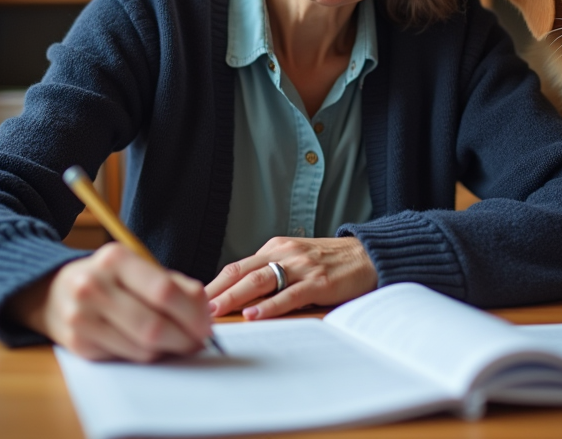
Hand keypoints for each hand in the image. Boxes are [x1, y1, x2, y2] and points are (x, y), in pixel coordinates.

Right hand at [6, 242, 213, 361]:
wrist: (52, 292)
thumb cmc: (107, 279)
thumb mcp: (136, 267)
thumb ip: (173, 284)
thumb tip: (204, 311)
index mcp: (115, 259)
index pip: (164, 291)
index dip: (192, 313)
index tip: (207, 325)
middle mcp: (94, 286)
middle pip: (154, 325)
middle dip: (185, 339)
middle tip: (198, 342)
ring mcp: (82, 317)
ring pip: (142, 347)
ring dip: (167, 350)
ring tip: (176, 342)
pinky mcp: (77, 345)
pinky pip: (125, 357)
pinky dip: (145, 355)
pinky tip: (149, 345)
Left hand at [206, 236, 377, 319]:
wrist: (368, 255)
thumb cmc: (329, 262)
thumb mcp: (295, 260)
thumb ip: (271, 272)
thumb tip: (239, 297)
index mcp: (275, 248)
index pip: (237, 266)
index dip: (214, 284)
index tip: (194, 300)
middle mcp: (284, 253)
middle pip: (242, 272)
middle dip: (216, 291)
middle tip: (193, 307)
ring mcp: (301, 267)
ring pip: (260, 281)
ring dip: (234, 297)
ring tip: (214, 311)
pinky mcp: (318, 282)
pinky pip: (289, 295)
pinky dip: (270, 306)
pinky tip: (254, 314)